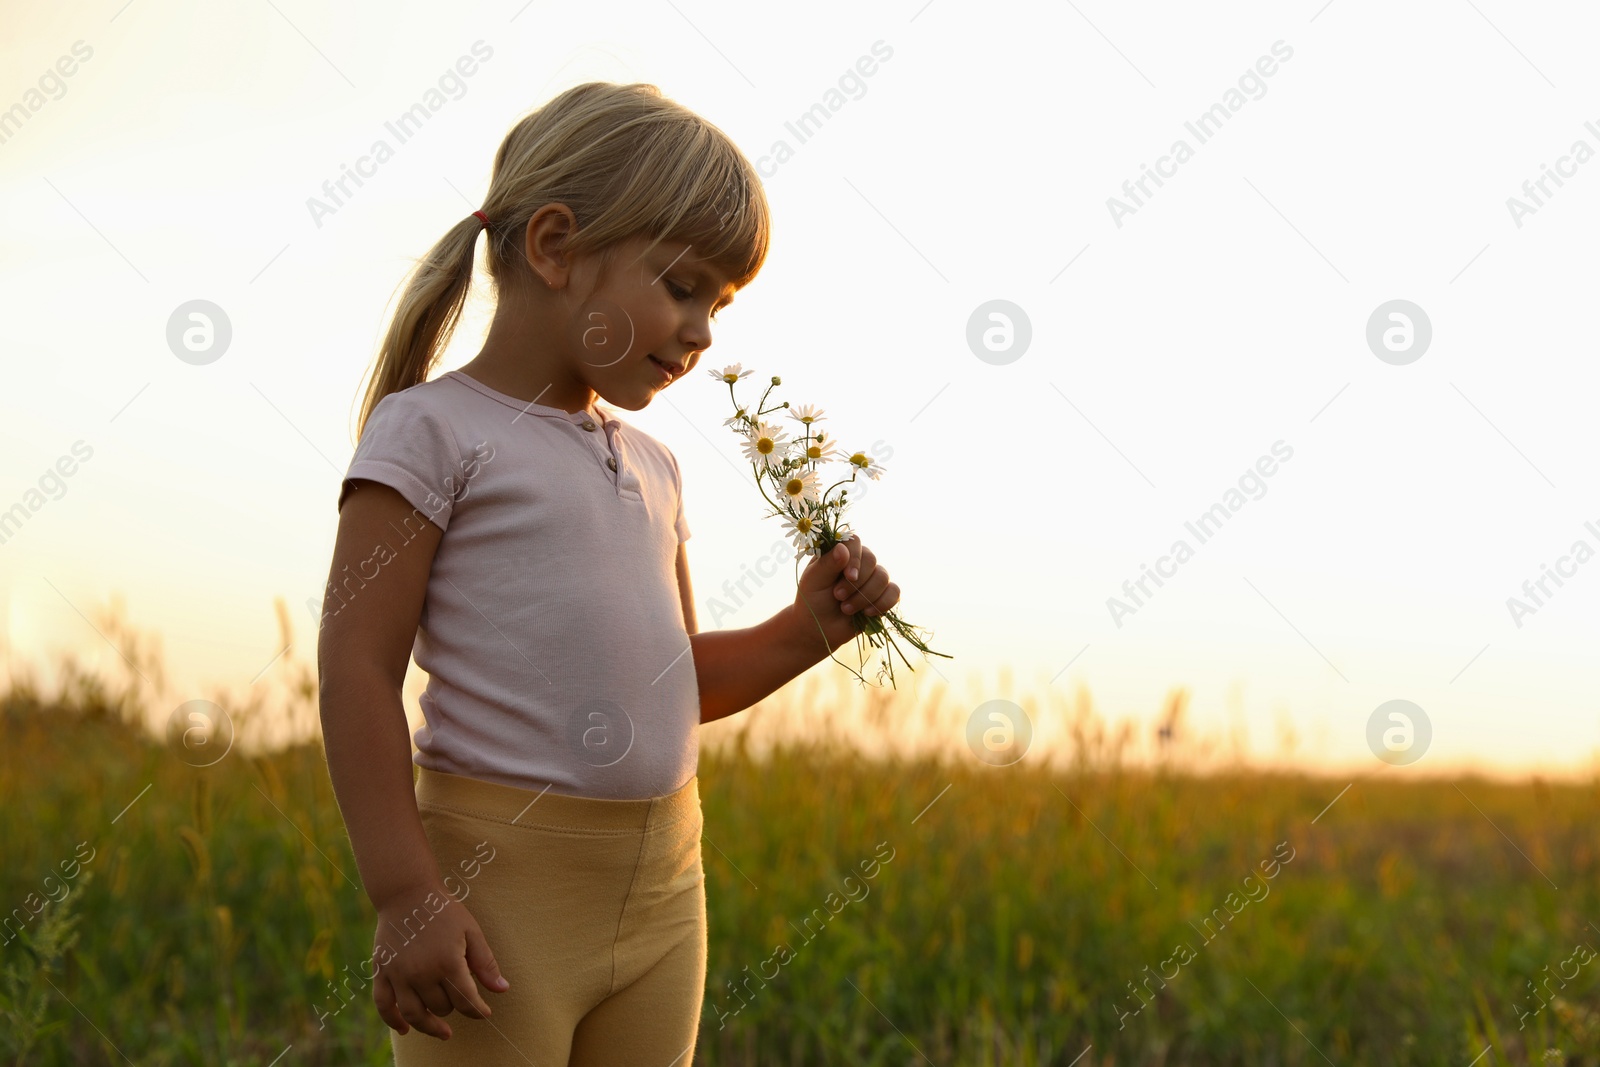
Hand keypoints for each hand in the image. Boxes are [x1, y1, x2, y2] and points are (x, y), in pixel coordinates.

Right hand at [372, 884, 508, 1039]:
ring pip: (414, 1014)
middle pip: (441, 1007)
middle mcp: (421, 973)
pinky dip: (393, 1021)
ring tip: (442, 1031)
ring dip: (429, 1026)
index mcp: (448, 962)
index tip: (485, 1012)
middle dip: (454, 1006)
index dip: (478, 1010)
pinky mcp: (381, 972)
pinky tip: (405, 1029)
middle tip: (459, 998)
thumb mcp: (471, 931)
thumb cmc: (444, 911)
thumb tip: (502, 990)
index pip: (466, 1000)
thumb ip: (486, 963)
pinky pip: (384, 1006)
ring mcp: (398, 974)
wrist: (407, 892)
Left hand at [792, 534, 901, 653]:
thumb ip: (827, 564)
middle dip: (856, 583)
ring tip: (846, 609)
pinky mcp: (882, 595)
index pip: (855, 542)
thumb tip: (843, 548)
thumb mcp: (814, 580)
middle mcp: (859, 562)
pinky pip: (894, 593)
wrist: (819, 627)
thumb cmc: (813, 599)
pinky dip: (882, 603)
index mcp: (841, 552)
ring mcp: (872, 578)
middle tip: (838, 596)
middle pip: (871, 560)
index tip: (849, 576)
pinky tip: (866, 613)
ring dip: (864, 597)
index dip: (855, 558)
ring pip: (883, 577)